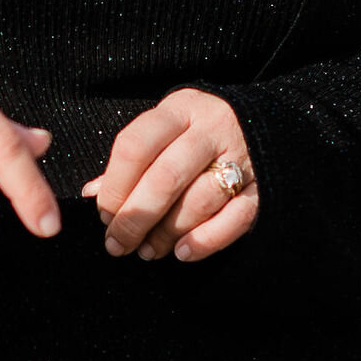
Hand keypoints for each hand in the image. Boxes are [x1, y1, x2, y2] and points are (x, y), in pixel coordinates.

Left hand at [84, 89, 257, 264]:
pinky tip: (183, 251)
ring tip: (148, 250)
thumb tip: (92, 194)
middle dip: (136, 217)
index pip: (136, 145)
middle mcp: (211, 128)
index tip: (104, 215)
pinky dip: (206, 239)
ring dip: (168, 232)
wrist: (268, 123)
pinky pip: (236, 217)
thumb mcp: (166, 128)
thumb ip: (132, 160)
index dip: (115, 186)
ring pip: (200, 200)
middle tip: (118, 244)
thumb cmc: (200, 130)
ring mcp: (242, 155)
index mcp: (180, 109)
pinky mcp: (263, 185)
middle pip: (166, 177)